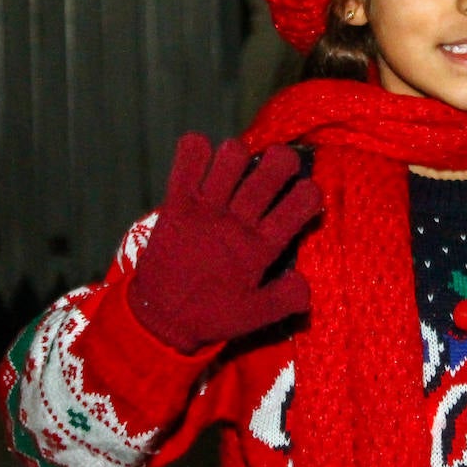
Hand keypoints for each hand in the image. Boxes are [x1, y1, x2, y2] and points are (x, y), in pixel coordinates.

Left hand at [128, 133, 321, 352]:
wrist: (156, 317)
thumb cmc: (209, 315)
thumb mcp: (255, 317)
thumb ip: (287, 299)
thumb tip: (309, 283)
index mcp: (259, 249)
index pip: (299, 206)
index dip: (310, 193)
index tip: (305, 195)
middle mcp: (235, 223)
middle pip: (270, 172)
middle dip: (283, 159)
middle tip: (280, 164)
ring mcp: (205, 210)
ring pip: (231, 157)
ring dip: (239, 155)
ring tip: (237, 166)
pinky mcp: (177, 203)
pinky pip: (188, 159)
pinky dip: (195, 149)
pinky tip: (202, 158)